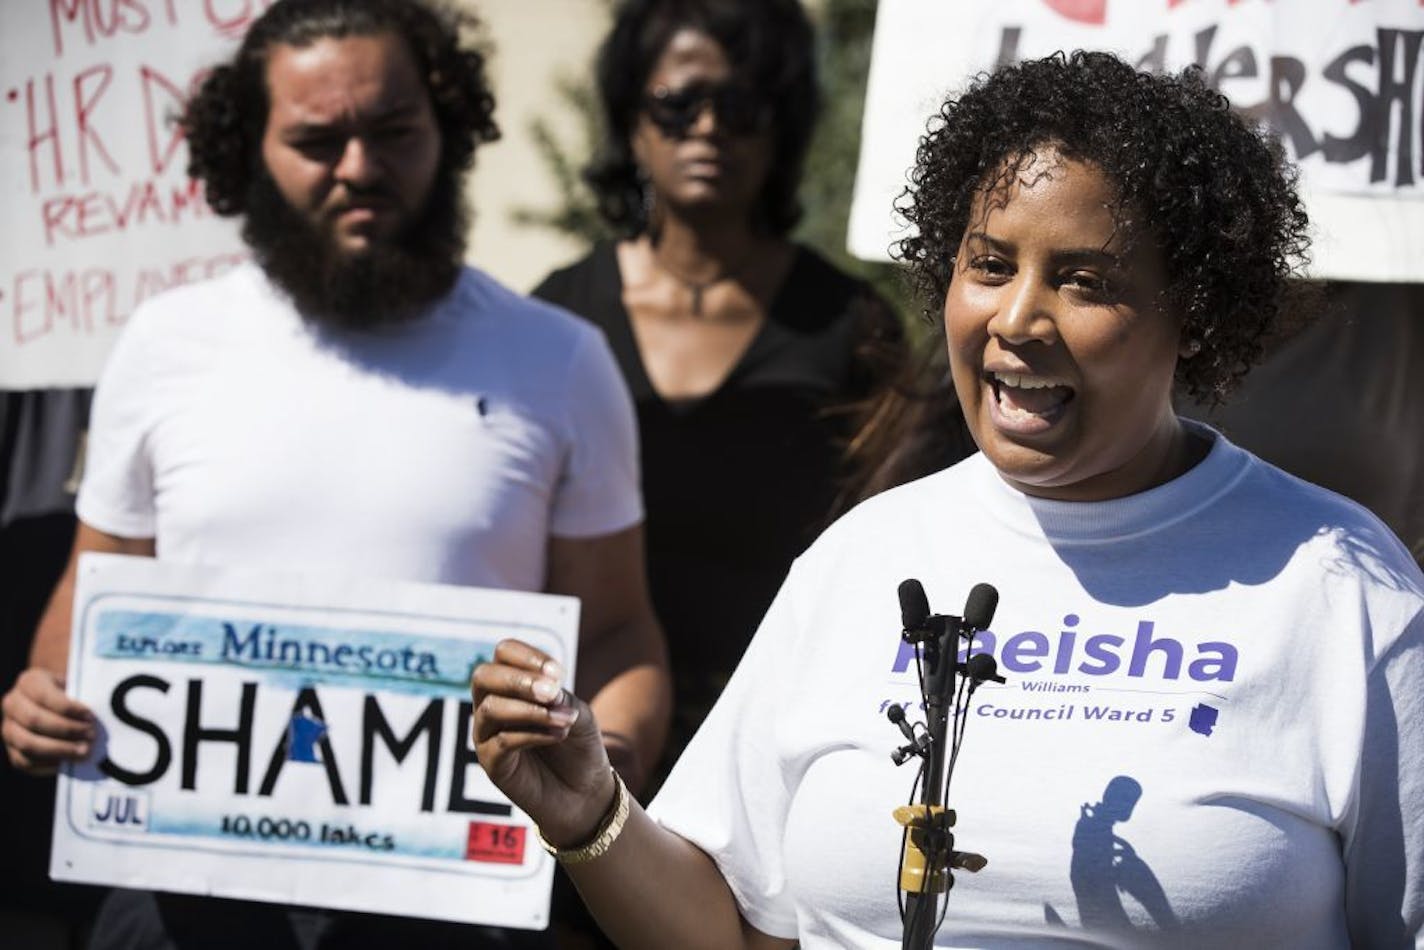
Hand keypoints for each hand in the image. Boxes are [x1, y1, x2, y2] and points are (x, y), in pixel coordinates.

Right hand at [2, 668, 95, 774]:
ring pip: (28, 744)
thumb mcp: (75, 685)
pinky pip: (26, 762)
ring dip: (59, 749)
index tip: (90, 716)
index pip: (43, 695)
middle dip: (66, 730)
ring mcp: (8, 729)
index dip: (67, 708)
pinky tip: (70, 761)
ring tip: (84, 751)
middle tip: (91, 735)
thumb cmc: (72, 693)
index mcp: (29, 681)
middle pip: (34, 720)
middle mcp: (12, 704)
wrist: (56, 705)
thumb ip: (82, 695)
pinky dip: (49, 764)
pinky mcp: (13, 751)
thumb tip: (97, 714)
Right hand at [471, 639, 615, 845]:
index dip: (528, 656)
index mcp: (512, 685)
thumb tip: (544, 690)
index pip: (504, 653)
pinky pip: (501, 741)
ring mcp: (487, 735)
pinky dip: (533, 734)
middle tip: (552, 691)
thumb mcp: (577, 713)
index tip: (559, 673)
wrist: (585, 793)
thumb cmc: (578, 746)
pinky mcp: (491, 764)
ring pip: (490, 708)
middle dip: (519, 679)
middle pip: (483, 675)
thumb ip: (560, 698)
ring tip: (564, 720)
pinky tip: (558, 735)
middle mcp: (492, 705)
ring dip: (531, 710)